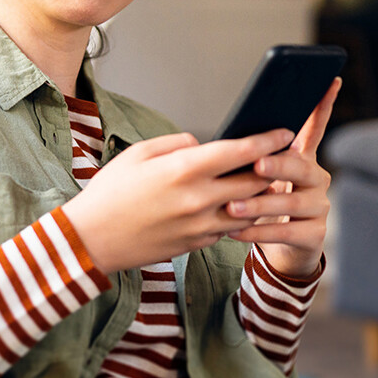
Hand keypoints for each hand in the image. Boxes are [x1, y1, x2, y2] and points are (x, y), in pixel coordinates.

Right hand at [61, 128, 293, 274]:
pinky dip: (238, 216)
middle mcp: (197, 198)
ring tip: (267, 182)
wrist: (92, 240)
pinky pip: (229, 228)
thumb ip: (175, 143)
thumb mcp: (138, 154)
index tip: (285, 133)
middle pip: (253, 182)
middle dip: (272, 168)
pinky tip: (238, 206)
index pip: (240, 151)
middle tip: (283, 157)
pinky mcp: (196, 244)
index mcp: (183, 169)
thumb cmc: (110, 194)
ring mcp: (199, 225)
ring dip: (260, 196)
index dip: (268, 140)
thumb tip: (201, 144)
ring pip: (247, 209)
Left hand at [224, 78, 341, 277]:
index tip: (331, 79)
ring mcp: (319, 206)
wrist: (282, 251)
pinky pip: (286, 230)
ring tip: (232, 207)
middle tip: (256, 165)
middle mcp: (317, 178)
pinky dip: (259, 231)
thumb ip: (253, 159)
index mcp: (303, 159)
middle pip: (301, 166)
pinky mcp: (315, 234)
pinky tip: (236, 231)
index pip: (315, 127)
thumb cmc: (264, 206)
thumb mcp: (259, 180)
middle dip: (277, 165)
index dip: (323, 104)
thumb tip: (229, 140)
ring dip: (259, 204)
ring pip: (291, 201)